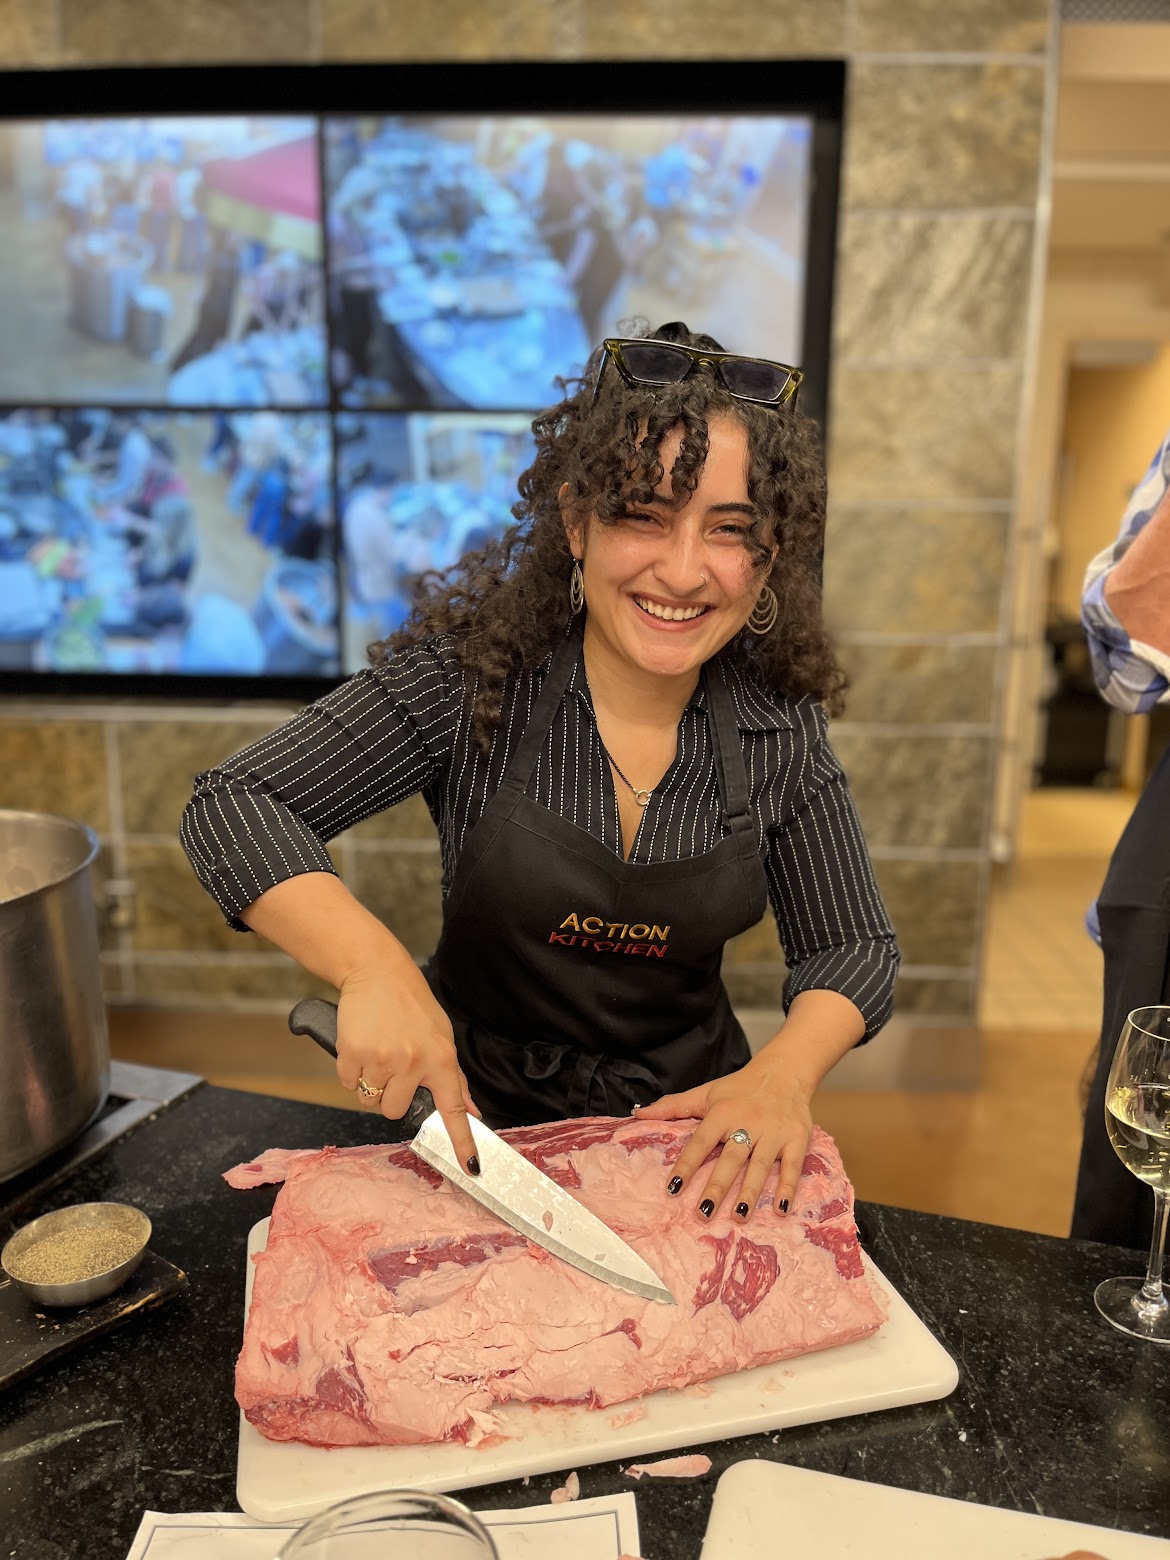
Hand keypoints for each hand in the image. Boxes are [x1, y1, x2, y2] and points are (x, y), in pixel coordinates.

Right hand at [334, 963, 481, 1173]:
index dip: (462, 1141)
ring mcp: (382, 1059)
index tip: (471, 1167)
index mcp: (440, 1058)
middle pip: (395, 1110)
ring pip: (371, 1099)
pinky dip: (351, 1072)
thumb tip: (470, 1110)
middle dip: (391, 1096)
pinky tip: (361, 1047)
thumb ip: (454, 1077)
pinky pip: (349, 1084)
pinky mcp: (353, 1053)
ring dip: (371, 1083)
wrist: (377, 972)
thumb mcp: (442, 1036)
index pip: (454, 1108)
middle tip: (393, 1067)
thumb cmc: (412, 1005)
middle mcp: (413, 1062)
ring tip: (377, 1052)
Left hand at [634, 1055, 812, 1222]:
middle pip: (731, 1158)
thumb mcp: (706, 1093)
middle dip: (717, 1186)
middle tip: (703, 1213)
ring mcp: (774, 1132)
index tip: (672, 1189)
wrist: (784, 1072)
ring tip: (738, 1217)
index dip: (686, 1165)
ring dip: (750, 1192)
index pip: (701, 1141)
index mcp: (723, 1113)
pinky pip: (793, 1166)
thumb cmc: (739, 1088)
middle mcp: (748, 1123)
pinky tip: (781, 1209)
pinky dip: (789, 1187)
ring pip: (761, 1165)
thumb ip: (673, 1106)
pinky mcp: (796, 1139)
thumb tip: (638, 1113)